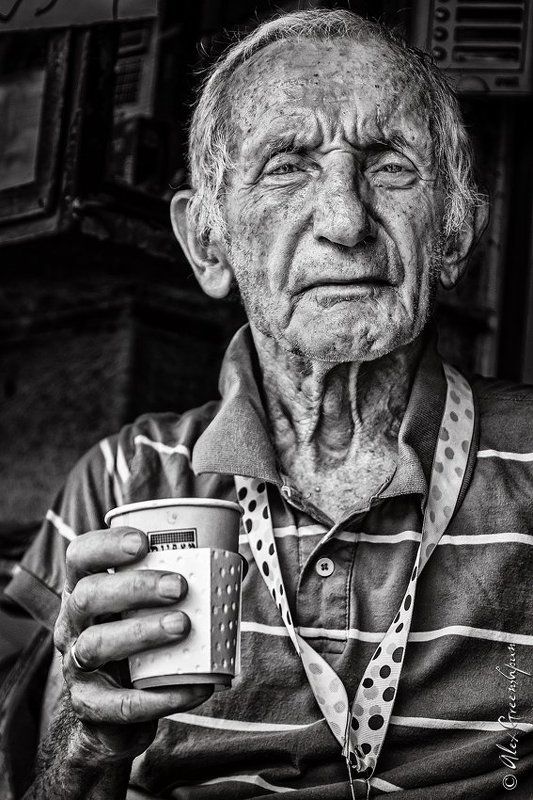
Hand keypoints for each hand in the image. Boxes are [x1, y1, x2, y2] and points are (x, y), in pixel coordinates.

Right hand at [53, 527, 211, 763]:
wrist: (114, 720)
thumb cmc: (139, 647)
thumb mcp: (144, 612)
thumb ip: (177, 586)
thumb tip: (239, 566)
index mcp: (85, 591)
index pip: (80, 557)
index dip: (105, 546)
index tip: (143, 542)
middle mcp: (71, 625)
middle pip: (87, 597)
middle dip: (134, 587)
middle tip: (178, 586)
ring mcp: (76, 667)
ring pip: (97, 645)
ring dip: (142, 632)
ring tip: (183, 626)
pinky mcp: (91, 707)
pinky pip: (123, 704)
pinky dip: (162, 696)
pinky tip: (196, 687)